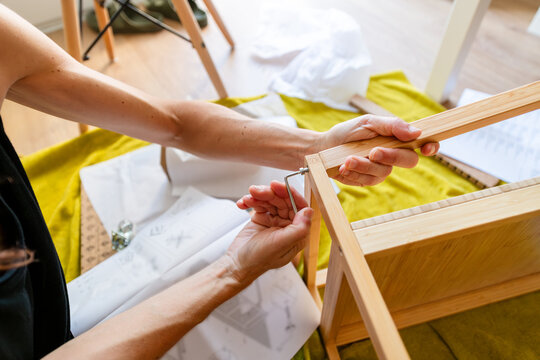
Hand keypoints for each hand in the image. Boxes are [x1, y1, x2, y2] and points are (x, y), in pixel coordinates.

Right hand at [227, 182, 311, 282]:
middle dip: (270, 194)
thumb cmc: (258, 259)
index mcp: (297, 233)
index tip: (278, 187)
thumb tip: (309, 211)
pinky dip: (250, 201)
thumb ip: (298, 229)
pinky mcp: (262, 218)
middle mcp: (287, 226)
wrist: (236, 264)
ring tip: (248, 198)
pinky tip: (243, 204)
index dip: (290, 194)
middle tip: (257, 190)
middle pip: (283, 201)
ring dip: (258, 196)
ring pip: (270, 200)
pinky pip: (259, 203)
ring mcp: (274, 221)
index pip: (299, 207)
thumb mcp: (280, 244)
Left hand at [321, 115, 439, 185]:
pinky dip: (355, 172)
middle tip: (373, 152)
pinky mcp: (369, 180)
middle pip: (409, 161)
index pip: (422, 143)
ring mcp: (382, 169)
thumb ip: (391, 126)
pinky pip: (368, 180)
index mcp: (396, 138)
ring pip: (384, 172)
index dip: (430, 146)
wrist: (324, 148)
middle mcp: (393, 155)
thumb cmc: (347, 133)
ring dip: (364, 165)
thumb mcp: (367, 123)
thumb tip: (416, 132)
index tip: (426, 148)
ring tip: (348, 159)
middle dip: (391, 156)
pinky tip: (344, 165)